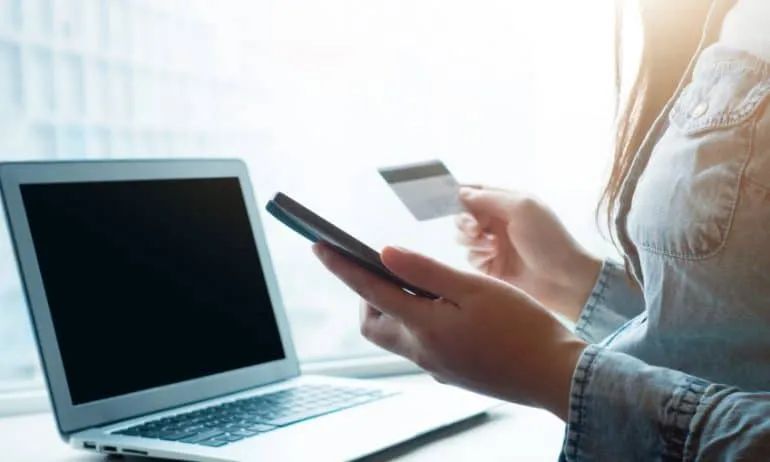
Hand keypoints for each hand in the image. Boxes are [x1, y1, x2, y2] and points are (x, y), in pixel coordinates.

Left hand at [313, 243, 587, 420]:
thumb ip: (426, 271)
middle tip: (384, 270)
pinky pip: (420, 346)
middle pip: (373, 323)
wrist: (555, 375)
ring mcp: (436, 367)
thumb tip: (384, 254)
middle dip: (367, 295)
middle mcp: (422, 352)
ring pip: (396, 336)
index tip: (318, 246)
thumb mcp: (474, 289)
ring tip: (418, 286)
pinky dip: (417, 323)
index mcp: (424, 327)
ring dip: (393, 309)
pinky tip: (444, 311)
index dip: (341, 266)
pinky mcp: (451, 373)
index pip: (369, 291)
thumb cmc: (522, 327)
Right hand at [455, 186, 601, 321]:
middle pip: (463, 215)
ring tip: (491, 247)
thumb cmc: (547, 238)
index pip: (474, 191)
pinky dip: (477, 255)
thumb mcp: (521, 207)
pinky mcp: (489, 265)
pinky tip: (493, 258)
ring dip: (471, 239)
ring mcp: (493, 243)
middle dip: (464, 221)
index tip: (454, 204)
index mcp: (506, 202)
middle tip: (475, 229)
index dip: (460, 196)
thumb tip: (460, 192)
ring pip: (463, 237)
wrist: (562, 279)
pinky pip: (470, 256)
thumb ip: (488, 197)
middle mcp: (497, 221)